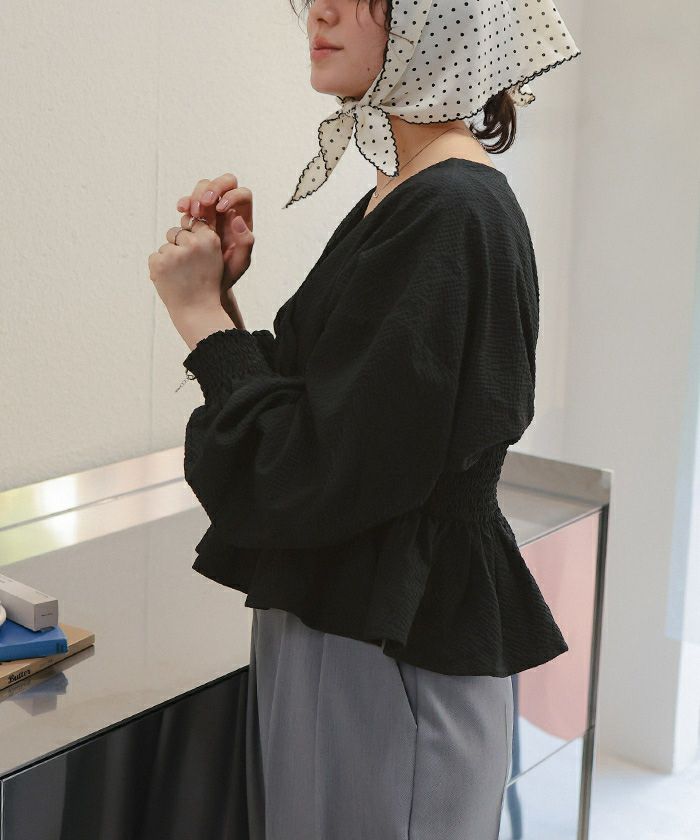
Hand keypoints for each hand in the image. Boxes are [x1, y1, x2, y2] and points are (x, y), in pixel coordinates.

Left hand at [147, 215, 223, 316]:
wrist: (197, 311)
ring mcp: (175, 253)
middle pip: (175, 232)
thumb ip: (204, 237)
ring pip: (165, 246)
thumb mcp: (215, 258)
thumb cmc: (207, 284)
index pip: (193, 224)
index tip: (197, 257)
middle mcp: (193, 243)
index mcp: (210, 239)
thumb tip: (186, 217)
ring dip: (169, 259)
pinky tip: (171, 280)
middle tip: (189, 269)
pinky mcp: (159, 262)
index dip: (193, 240)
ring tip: (180, 277)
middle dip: (179, 247)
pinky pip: (154, 257)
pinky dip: (159, 268)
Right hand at [175, 173, 254, 294]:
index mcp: (242, 218)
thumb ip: (245, 242)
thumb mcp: (241, 262)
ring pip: (204, 188)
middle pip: (223, 183)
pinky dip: (184, 202)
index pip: (242, 194)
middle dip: (213, 188)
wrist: (208, 283)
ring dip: (197, 195)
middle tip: (204, 204)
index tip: (221, 209)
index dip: (232, 196)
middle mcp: (227, 210)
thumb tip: (237, 218)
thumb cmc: (228, 273)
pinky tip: (181, 211)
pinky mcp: (194, 217)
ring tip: (192, 213)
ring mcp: (209, 211)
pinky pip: (189, 202)